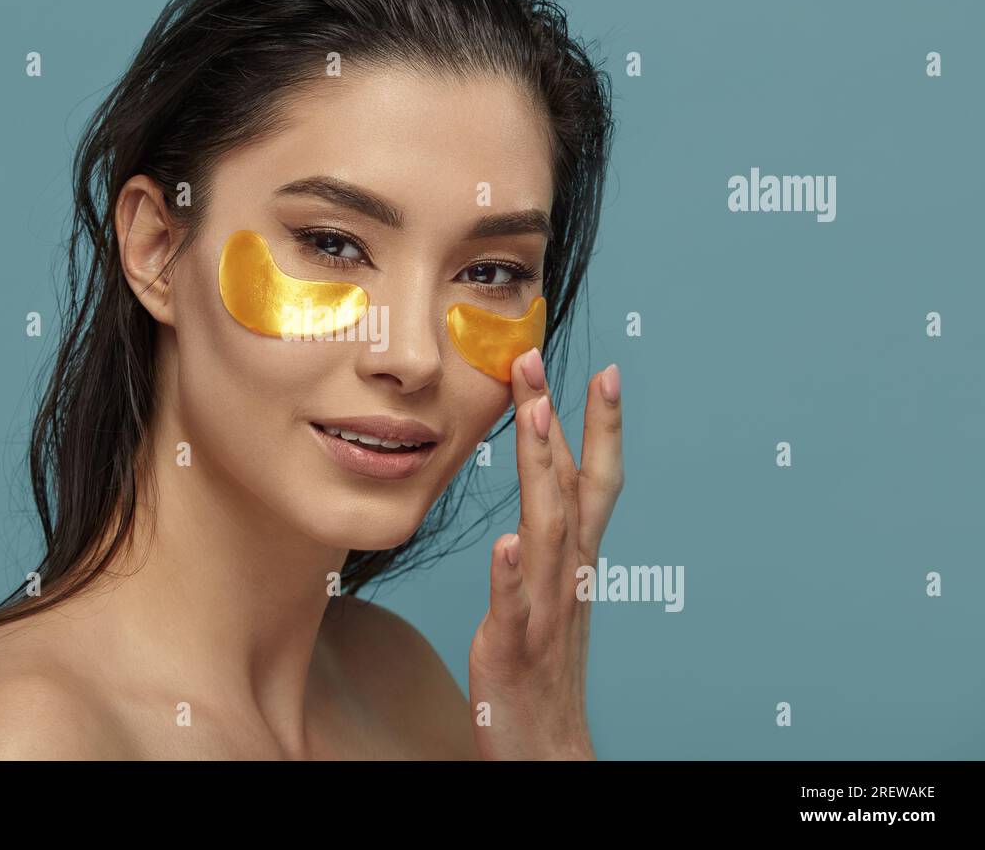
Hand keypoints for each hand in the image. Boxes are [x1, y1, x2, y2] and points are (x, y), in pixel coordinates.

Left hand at [468, 348, 623, 759]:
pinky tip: (505, 545)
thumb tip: (544, 492)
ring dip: (544, 471)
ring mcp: (544, 612)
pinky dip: (512, 576)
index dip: (600, 427)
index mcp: (576, 562)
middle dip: (558, 420)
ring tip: (533, 416)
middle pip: (572, 488)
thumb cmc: (543, 670)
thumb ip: (548, 543)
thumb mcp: (550, 593)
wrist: (546, 749)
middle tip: (537, 357)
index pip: (593, 481)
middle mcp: (569, 577)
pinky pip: (514, 609)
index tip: (602, 370)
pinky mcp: (513, 650)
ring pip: (548, 531)